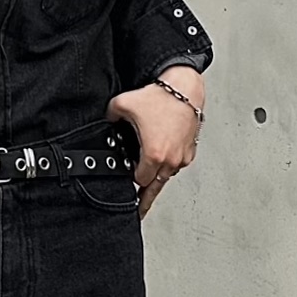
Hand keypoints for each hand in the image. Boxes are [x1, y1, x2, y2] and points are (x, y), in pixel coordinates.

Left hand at [106, 66, 204, 218]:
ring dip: (158, 177)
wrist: (185, 86)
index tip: (129, 183)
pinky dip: (170, 164)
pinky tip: (163, 160)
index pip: (139, 182)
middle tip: (140, 210)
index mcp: (153, 155)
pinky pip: (178, 165)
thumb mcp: (124, 104)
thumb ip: (110, 116)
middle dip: (145, 196)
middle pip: (154, 189)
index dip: (132, 182)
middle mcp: (169, 160)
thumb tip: (106, 120)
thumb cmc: (161, 96)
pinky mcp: (190, 150)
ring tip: (150, 179)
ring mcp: (181, 157)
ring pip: (166, 176)